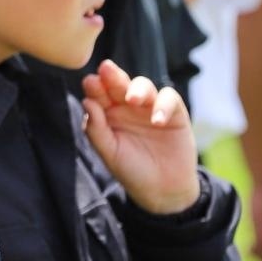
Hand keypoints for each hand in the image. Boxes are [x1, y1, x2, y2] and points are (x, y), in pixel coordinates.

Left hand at [82, 60, 200, 214]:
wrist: (162, 190)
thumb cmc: (131, 170)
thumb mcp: (110, 154)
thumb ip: (97, 130)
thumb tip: (87, 102)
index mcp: (108, 114)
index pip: (99, 94)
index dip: (95, 87)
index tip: (90, 82)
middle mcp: (128, 107)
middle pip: (119, 84)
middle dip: (113, 76)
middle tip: (107, 70)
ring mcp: (151, 108)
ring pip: (144, 86)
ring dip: (138, 89)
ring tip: (133, 99)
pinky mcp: (174, 113)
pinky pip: (169, 99)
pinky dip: (164, 106)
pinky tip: (157, 121)